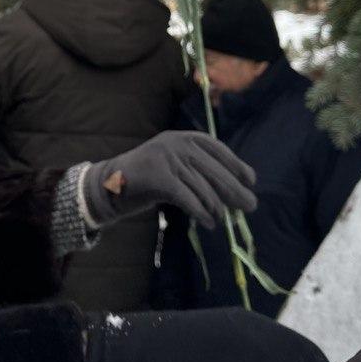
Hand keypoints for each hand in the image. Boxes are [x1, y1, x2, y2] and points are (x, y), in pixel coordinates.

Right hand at [82, 130, 255, 228]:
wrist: (109, 186)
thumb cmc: (147, 180)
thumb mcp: (174, 168)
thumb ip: (198, 172)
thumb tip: (235, 191)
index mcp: (181, 137)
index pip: (215, 147)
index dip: (235, 163)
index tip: (251, 180)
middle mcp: (175, 143)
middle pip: (213, 168)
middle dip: (234, 189)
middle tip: (250, 205)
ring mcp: (165, 158)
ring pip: (202, 186)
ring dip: (217, 206)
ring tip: (224, 219)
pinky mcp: (158, 176)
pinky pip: (187, 197)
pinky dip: (201, 212)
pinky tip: (209, 223)